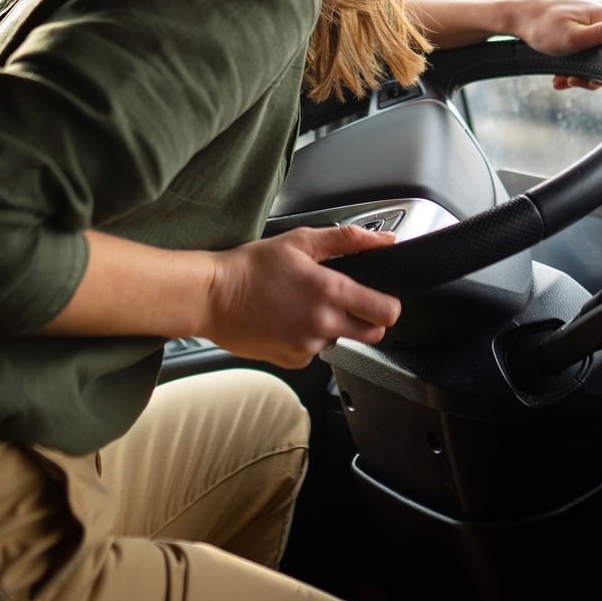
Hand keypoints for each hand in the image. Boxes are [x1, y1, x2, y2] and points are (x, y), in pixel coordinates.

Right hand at [204, 225, 403, 367]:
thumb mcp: (301, 241)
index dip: (389, 304)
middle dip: (368, 320)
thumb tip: (384, 240)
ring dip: (333, 327)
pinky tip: (290, 320)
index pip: (386, 312)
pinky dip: (309, 339)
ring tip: (304, 306)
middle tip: (349, 302)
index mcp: (329, 291)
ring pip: (341, 341)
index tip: (382, 298)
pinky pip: (315, 351)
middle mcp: (322, 323)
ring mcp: (307, 346)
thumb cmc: (251, 268)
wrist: (212, 297)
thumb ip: (348, 240)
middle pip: (372, 334)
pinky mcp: (293, 360)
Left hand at [512, 0, 601, 91]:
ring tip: (560, 79)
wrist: (518, 17)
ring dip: (580, 72)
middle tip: (567, 81)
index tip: (580, 81)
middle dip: (589, 74)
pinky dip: (577, 63)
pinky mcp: (589, 22)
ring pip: (600, 55)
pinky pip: (591, 49)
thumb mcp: (575, 38)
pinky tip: (561, 74)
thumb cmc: (542, 28)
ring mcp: (599, 17)